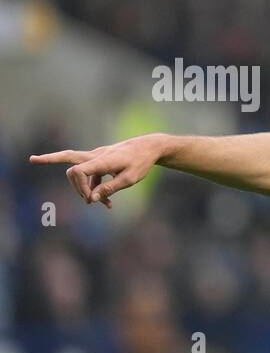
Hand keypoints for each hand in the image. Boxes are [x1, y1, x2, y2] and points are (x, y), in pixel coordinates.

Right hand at [29, 134, 166, 208]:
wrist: (149, 147)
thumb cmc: (141, 163)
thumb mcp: (129, 179)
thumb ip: (110, 189)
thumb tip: (91, 200)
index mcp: (102, 161)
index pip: (77, 171)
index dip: (78, 187)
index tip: (90, 199)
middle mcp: (95, 156)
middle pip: (67, 156)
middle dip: (49, 159)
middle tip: (36, 162)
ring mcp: (97, 156)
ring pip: (80, 170)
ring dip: (86, 188)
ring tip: (106, 205)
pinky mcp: (101, 160)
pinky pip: (91, 174)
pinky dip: (95, 186)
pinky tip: (108, 202)